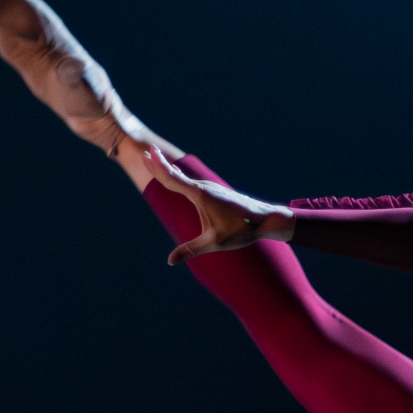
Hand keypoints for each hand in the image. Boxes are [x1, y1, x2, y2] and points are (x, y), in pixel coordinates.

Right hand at [143, 151, 293, 264]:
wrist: (265, 219)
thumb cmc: (242, 230)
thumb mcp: (215, 242)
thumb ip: (191, 250)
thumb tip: (170, 261)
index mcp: (200, 194)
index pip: (173, 179)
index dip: (159, 168)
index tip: (147, 155)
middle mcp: (204, 187)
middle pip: (177, 175)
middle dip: (161, 164)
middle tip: (147, 151)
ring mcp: (210, 188)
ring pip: (185, 178)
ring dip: (170, 169)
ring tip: (156, 161)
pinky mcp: (216, 192)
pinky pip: (192, 182)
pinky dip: (181, 177)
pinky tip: (178, 177)